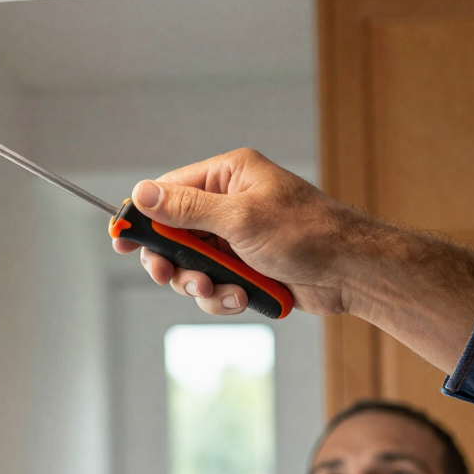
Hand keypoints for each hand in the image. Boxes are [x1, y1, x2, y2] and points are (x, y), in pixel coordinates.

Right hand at [114, 148, 473, 371]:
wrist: (353, 273)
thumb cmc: (306, 234)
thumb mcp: (239, 219)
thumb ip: (187, 209)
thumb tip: (142, 193)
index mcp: (229, 175)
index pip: (169, 190)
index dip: (144, 217)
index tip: (121, 239)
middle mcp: (232, 202)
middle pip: (176, 233)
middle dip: (175, 261)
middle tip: (169, 276)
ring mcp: (239, 237)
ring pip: (194, 266)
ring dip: (202, 285)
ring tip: (222, 290)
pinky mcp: (248, 267)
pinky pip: (216, 285)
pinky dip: (224, 296)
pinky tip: (243, 297)